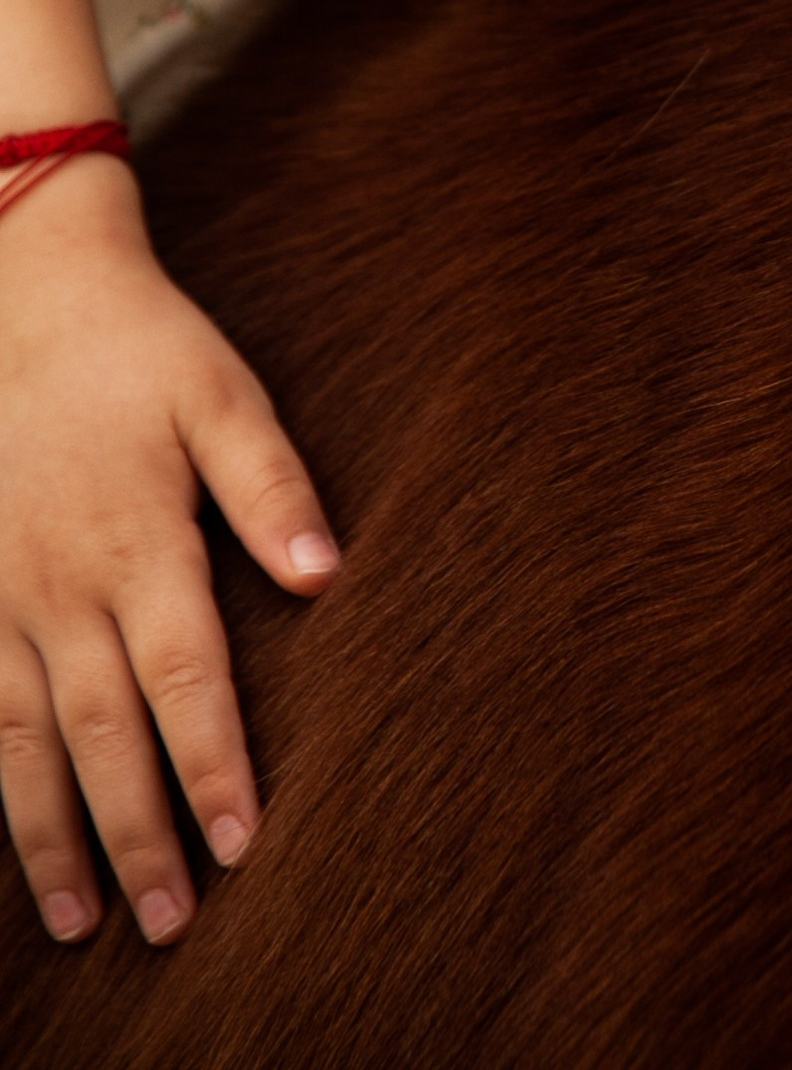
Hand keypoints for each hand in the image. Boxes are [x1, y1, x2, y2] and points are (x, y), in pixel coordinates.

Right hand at [0, 157, 338, 945]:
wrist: (25, 298)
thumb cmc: (141, 350)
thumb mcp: (222, 395)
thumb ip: (272, 488)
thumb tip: (328, 577)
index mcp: (141, 544)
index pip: (185, 682)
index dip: (214, 768)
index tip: (244, 844)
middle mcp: (65, 590)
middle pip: (103, 736)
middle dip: (139, 835)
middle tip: (175, 924)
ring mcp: (3, 600)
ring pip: (23, 746)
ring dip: (53, 837)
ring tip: (83, 920)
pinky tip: (8, 840)